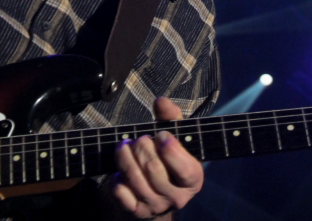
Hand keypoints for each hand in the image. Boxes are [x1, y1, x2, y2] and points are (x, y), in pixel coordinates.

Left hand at [110, 97, 202, 218]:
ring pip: (134, 178)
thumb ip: (171, 118)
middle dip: (142, 147)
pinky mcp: (135, 211)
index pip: (183, 167)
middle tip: (140, 140)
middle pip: (153, 168)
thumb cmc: (168, 160)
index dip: (168, 146)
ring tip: (124, 146)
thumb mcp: (175, 138)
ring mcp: (155, 206)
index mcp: (193, 179)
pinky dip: (117, 176)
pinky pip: (120, 192)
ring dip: (124, 156)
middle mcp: (177, 197)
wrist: (157, 193)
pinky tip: (121, 169)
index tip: (160, 135)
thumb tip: (161, 102)